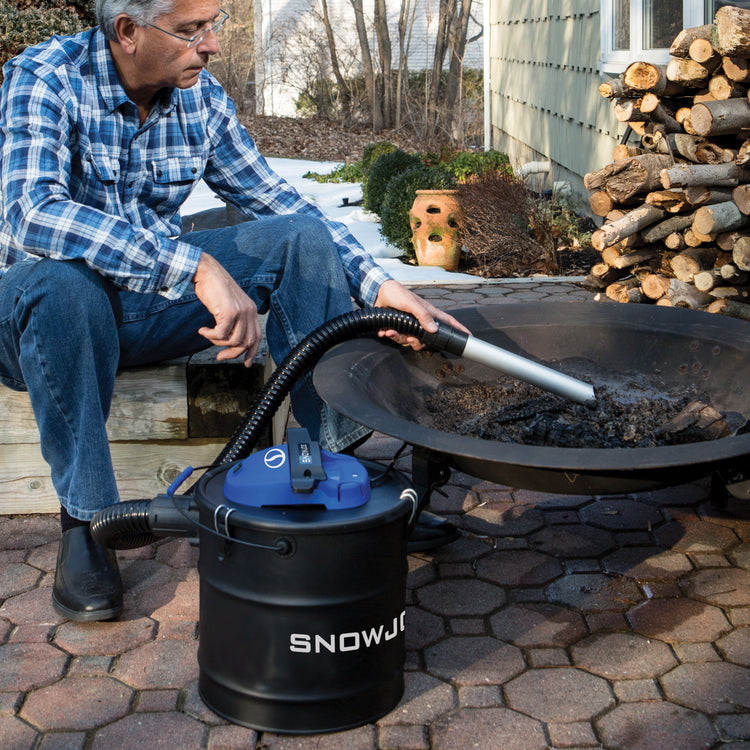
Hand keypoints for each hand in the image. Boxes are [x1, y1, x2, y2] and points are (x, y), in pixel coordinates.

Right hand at [192, 252, 262, 366]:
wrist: (206, 271)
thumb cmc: (214, 288)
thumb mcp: (229, 305)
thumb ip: (234, 320)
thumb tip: (229, 341)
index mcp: (251, 310)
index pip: (257, 337)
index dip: (252, 352)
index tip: (245, 363)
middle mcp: (249, 311)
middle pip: (247, 342)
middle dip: (233, 354)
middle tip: (220, 357)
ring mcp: (241, 312)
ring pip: (233, 341)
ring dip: (218, 343)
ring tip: (208, 335)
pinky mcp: (229, 312)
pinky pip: (221, 334)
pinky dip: (210, 336)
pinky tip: (203, 331)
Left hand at [373, 279, 470, 349]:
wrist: (378, 293)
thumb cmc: (397, 294)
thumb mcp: (411, 303)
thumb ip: (423, 316)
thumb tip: (434, 330)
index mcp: (429, 313)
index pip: (448, 322)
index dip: (460, 330)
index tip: (470, 337)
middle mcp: (422, 321)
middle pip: (427, 340)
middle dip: (416, 343)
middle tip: (408, 340)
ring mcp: (411, 325)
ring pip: (410, 341)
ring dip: (399, 339)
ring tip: (390, 332)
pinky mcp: (399, 328)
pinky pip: (398, 339)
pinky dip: (390, 336)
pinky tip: (384, 332)